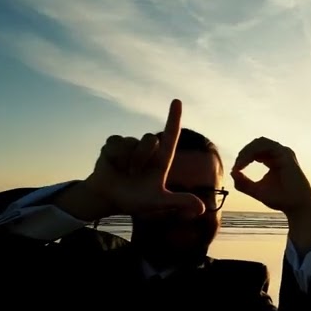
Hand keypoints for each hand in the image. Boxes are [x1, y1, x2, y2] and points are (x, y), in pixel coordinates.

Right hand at [83, 99, 206, 218]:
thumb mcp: (157, 201)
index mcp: (161, 159)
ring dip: (126, 160)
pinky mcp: (113, 144)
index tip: (177, 101)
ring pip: (131, 142)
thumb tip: (202, 209)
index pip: (171, 136)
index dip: (174, 118)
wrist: (108, 198)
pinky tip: (111, 165)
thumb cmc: (135, 199)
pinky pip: (114, 143)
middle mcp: (148, 148)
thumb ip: (178, 202)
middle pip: (150, 139)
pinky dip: (112, 157)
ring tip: (123, 171)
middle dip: (141, 158)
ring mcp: (130, 144)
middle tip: (134, 175)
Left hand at [231, 137, 310, 215]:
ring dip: (247, 151)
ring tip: (240, 164)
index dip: (243, 157)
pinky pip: (266, 146)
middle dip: (244, 152)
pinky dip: (253, 153)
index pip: (255, 151)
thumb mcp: (256, 190)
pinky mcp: (286, 155)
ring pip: (260, 142)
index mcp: (273, 160)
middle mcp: (279, 154)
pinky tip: (246, 163)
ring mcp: (283, 153)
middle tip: (237, 165)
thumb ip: (243, 183)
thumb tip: (232, 172)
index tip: (235, 169)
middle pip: (256, 144)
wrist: (295, 206)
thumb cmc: (280, 199)